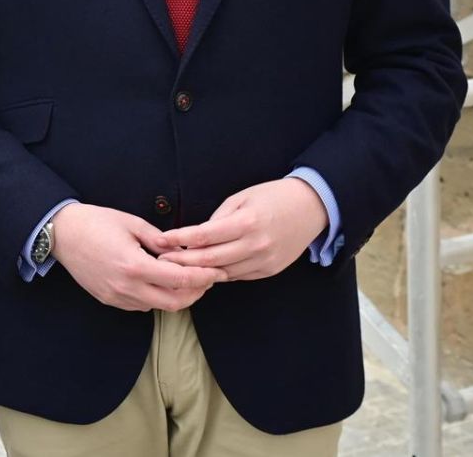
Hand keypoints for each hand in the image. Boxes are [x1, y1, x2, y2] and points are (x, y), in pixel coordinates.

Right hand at [51, 203, 223, 311]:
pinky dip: (156, 297)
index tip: (217, 272)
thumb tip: (182, 248)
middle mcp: (127, 287)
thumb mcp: (132, 223)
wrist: (61, 233)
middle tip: (206, 280)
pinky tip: (159, 281)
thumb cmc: (95, 222)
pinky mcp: (109, 299)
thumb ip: (160, 239)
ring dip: (175, 296)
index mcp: (135, 266)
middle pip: (174, 303)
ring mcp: (117, 296)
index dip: (203, 278)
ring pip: (158, 306)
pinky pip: (141, 305)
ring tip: (185, 279)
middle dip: (195, 293)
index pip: (180, 280)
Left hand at [155, 177, 328, 280]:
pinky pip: (238, 276)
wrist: (311, 208)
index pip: (204, 236)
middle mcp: (256, 245)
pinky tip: (204, 271)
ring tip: (176, 268)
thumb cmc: (273, 197)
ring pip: (223, 272)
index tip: (161, 240)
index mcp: (247, 223)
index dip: (179, 239)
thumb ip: (219, 218)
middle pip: (210, 259)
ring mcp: (264, 261)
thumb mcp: (242, 198)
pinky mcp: (269, 270)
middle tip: (161, 260)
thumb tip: (197, 235)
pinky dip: (220, 273)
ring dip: (198, 271)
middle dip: (182, 261)